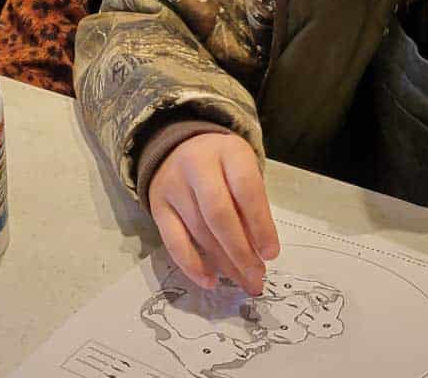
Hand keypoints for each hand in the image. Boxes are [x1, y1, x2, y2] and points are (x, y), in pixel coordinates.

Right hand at [147, 133, 281, 293]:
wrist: (178, 147)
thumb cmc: (222, 165)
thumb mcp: (242, 170)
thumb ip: (251, 205)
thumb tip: (259, 254)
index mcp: (228, 151)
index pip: (246, 189)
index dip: (260, 225)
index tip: (271, 255)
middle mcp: (196, 165)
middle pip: (218, 214)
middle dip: (240, 251)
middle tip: (257, 278)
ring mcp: (173, 185)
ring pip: (198, 230)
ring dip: (223, 263)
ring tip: (243, 281)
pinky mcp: (156, 205)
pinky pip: (173, 241)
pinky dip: (191, 265)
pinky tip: (209, 281)